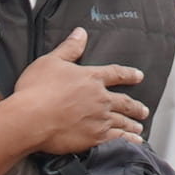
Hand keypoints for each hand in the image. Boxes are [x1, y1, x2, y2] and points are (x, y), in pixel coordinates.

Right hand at [4, 28, 148, 155]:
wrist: (30, 119)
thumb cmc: (36, 89)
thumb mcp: (50, 62)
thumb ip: (69, 48)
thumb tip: (81, 33)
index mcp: (91, 78)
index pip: (116, 73)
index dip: (129, 74)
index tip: (139, 76)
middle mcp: (100, 98)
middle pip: (124, 101)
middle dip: (135, 106)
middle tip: (143, 109)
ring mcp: (100, 119)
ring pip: (123, 121)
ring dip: (133, 123)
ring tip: (139, 126)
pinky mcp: (95, 138)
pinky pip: (118, 139)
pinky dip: (129, 140)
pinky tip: (135, 142)